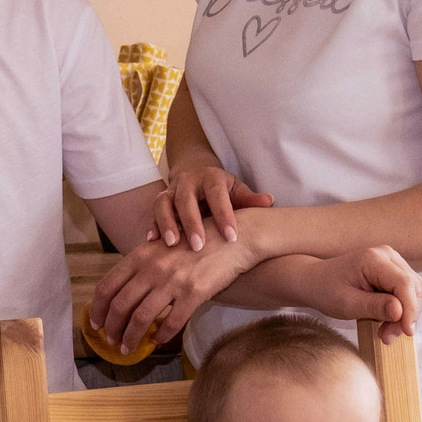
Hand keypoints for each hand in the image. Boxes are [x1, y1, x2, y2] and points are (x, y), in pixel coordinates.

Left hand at [88, 232, 255, 349]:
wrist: (234, 238)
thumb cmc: (198, 242)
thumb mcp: (164, 245)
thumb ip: (143, 263)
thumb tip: (124, 289)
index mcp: (141, 255)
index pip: (107, 285)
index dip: (97, 308)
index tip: (95, 323)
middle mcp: (153, 267)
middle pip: (120, 305)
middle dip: (112, 328)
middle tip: (111, 341)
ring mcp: (173, 280)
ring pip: (141, 318)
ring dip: (131, 338)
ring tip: (128, 348)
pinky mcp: (194, 292)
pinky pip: (172, 322)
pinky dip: (161, 336)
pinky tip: (158, 341)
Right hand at [152, 164, 273, 249]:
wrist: (196, 174)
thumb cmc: (222, 191)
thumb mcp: (237, 191)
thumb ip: (249, 199)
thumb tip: (269, 201)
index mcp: (211, 178)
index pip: (217, 195)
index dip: (224, 215)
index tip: (232, 238)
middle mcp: (188, 182)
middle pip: (186, 199)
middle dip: (192, 223)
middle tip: (198, 246)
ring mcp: (171, 190)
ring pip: (163, 204)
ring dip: (166, 224)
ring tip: (171, 245)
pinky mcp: (159, 201)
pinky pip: (152, 213)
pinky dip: (152, 227)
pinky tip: (152, 243)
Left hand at [290, 246, 421, 342]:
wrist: (315, 281)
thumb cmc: (326, 291)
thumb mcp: (346, 304)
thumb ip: (374, 307)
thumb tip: (400, 312)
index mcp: (373, 259)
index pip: (404, 284)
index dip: (410, 309)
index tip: (406, 332)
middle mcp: (387, 255)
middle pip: (413, 288)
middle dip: (406, 315)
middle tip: (387, 336)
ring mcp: (392, 261)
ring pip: (415, 291)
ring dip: (405, 314)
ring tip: (385, 331)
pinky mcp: (393, 270)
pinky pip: (409, 292)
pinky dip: (402, 309)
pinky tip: (386, 321)